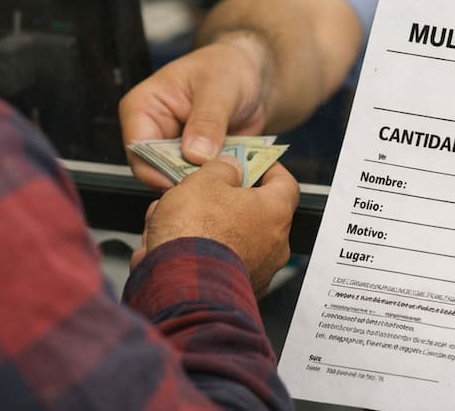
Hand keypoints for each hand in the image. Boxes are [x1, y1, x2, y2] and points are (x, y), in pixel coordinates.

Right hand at [120, 35, 270, 188]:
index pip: (138, 148)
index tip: (187, 182)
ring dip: (202, 183)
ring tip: (227, 181)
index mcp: (144, 107)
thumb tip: (195, 153)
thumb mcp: (219, 89)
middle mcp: (153, 131)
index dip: (158, 169)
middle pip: (155, 170)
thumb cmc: (227, 67)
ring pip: (177, 179)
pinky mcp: (195, 162)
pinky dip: (217, 184)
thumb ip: (207, 121)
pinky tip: (235, 179)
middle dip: (183, 179)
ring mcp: (174, 149)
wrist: (252, 75)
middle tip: (212, 186)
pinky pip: (200, 181)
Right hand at [132, 157, 298, 294]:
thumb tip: (230, 167)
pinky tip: (169, 244)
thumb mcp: (204, 181)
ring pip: (232, 238)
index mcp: (274, 211)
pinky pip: (219, 263)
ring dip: (207, 226)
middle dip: (225, 200)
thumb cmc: (196, 232)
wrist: (180, 286)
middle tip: (203, 190)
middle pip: (254, 212)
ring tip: (172, 218)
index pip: (285, 183)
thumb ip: (221, 169)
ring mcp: (257, 271)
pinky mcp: (235, 291)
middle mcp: (274, 245)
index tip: (250, 162)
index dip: (266, 168)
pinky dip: (200, 252)